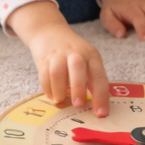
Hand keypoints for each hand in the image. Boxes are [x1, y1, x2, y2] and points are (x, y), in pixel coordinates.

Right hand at [6, 1, 110, 117]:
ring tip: (60, 100)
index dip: (101, 96)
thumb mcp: (87, 58)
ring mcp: (58, 54)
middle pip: (77, 68)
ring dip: (59, 90)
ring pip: (57, 72)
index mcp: (91, 54)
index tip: (101, 113)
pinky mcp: (43, 57)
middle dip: (78, 88)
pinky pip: (44, 74)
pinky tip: (51, 95)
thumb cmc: (72, 51)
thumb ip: (91, 77)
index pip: (99, 75)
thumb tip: (96, 106)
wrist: (48, 30)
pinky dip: (47, 88)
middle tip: (78, 105)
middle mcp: (76, 52)